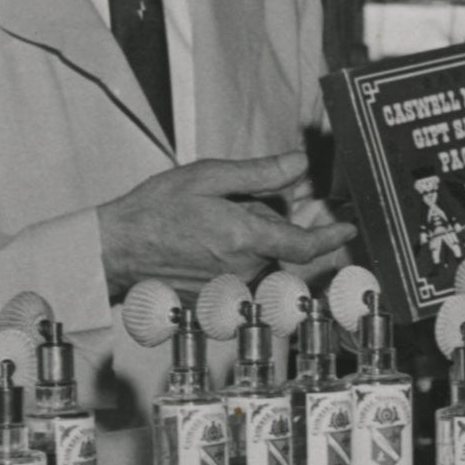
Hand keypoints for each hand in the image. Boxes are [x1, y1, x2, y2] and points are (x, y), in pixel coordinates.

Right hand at [99, 154, 355, 287]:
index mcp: (244, 238)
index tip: (348, 227)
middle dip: (265, 221)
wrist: (116, 250)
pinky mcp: (215, 298)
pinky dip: (231, 255)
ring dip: (247, 238)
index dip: (331, 236)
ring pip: (258, 258)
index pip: (304, 244)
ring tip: (208, 223)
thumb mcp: (208, 176)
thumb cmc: (155, 211)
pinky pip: (238, 273)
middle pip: (276, 243)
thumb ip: (260, 174)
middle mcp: (242, 269)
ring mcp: (228, 287)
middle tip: (230, 203)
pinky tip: (202, 242)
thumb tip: (298, 165)